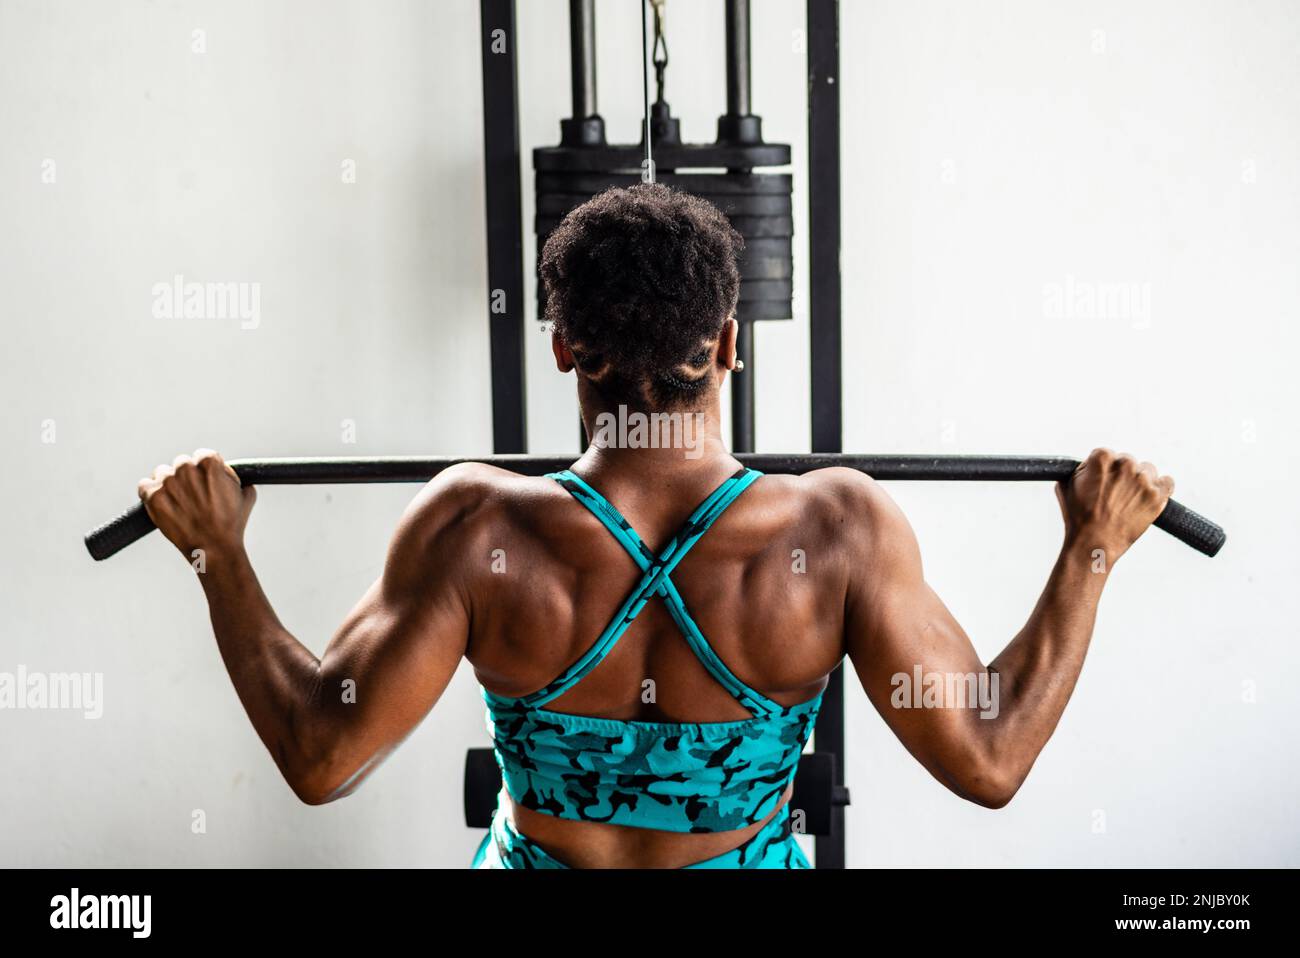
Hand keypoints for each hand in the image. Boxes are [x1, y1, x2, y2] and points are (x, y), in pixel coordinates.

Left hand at [137, 449, 255, 558]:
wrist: (214, 548)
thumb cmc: (232, 524)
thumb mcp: (246, 497)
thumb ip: (236, 479)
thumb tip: (231, 475)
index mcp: (209, 462)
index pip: (202, 455)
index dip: (205, 471)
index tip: (205, 482)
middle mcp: (186, 468)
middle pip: (181, 463)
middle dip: (186, 477)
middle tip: (192, 496)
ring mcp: (167, 482)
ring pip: (161, 473)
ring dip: (167, 484)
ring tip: (178, 503)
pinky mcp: (152, 496)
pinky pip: (144, 485)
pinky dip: (150, 493)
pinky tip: (162, 504)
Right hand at [1056, 448, 1172, 563]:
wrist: (1093, 543)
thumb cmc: (1078, 518)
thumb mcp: (1065, 486)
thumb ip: (1079, 469)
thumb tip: (1088, 466)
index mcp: (1102, 458)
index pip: (1106, 454)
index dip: (1101, 469)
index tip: (1100, 482)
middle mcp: (1126, 465)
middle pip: (1128, 461)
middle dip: (1121, 475)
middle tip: (1114, 494)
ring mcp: (1144, 480)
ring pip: (1147, 470)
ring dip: (1140, 481)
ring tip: (1129, 499)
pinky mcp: (1158, 495)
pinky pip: (1167, 482)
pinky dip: (1160, 489)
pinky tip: (1148, 497)